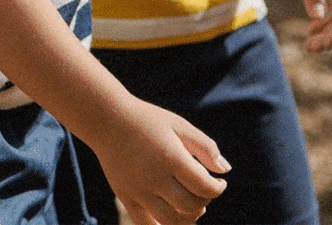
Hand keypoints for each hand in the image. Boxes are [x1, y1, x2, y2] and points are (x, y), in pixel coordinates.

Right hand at [92, 96, 229, 224]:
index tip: (219, 183)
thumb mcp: (178, 124)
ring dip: (187, 218)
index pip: (205, 187)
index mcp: (172, 158)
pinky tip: (170, 216)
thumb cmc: (146, 119)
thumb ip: (204, 146)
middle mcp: (156, 177)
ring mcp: (139, 190)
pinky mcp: (126, 196)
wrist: (106, 118)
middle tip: (202, 190)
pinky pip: (145, 224)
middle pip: (191, 207)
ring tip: (189, 204)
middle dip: (204, 201)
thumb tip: (225, 171)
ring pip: (171, 221)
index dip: (218, 188)